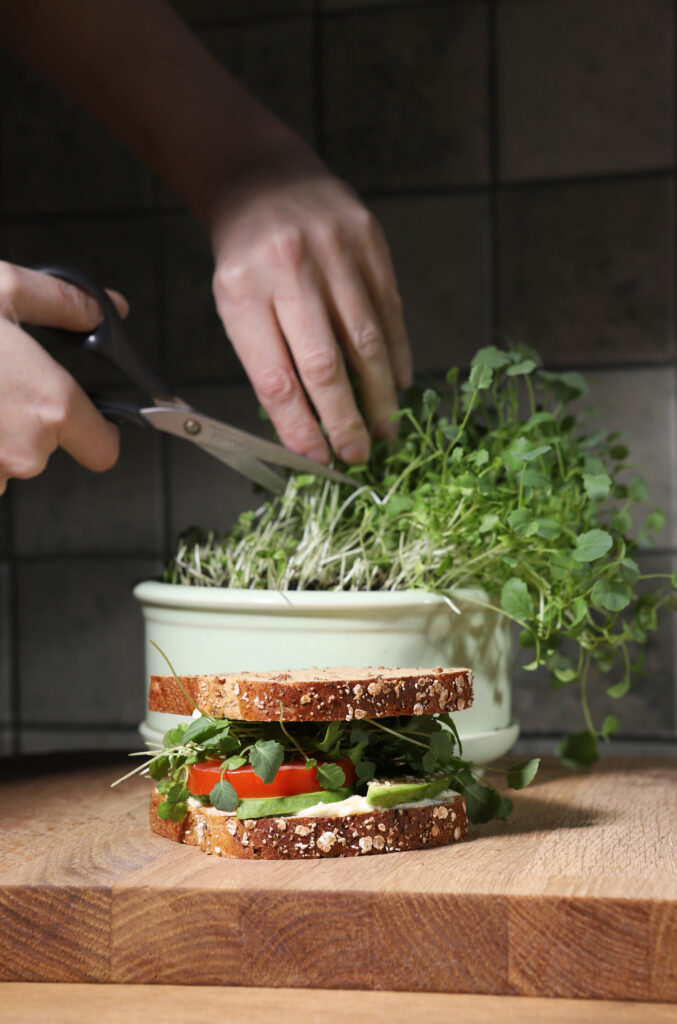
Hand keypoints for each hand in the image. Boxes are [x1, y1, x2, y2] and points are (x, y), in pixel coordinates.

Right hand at [0, 262, 127, 494]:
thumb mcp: (2, 290)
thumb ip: (66, 304)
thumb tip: (107, 310)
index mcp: (50, 407)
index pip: (103, 450)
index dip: (96, 433)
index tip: (85, 421)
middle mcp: (22, 452)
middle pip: (44, 449)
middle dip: (24, 420)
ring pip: (3, 461)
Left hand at [209, 156, 411, 464]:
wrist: (265, 179)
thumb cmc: (246, 258)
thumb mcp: (235, 304)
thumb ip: (267, 358)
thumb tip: (306, 429)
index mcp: (242, 290)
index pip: (275, 376)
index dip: (298, 426)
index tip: (316, 459)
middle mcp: (289, 267)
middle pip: (323, 364)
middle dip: (344, 420)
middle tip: (358, 455)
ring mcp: (333, 249)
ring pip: (366, 340)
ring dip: (379, 395)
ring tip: (385, 430)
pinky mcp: (368, 238)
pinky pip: (389, 308)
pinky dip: (396, 353)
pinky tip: (398, 383)